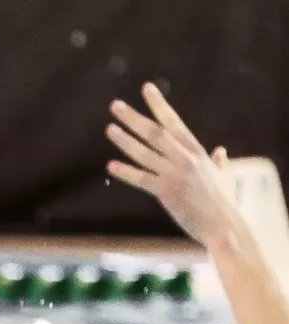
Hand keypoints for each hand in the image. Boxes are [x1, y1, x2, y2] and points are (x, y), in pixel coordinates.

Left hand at [107, 82, 236, 249]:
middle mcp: (186, 158)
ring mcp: (176, 174)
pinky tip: (110, 166)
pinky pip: (142, 179)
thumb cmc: (223, 203)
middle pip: (155, 132)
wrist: (224, 225)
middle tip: (114, 105)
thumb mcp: (224, 177)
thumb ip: (220, 162)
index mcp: (197, 151)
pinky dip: (126, 172)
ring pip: (145, 153)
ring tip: (109, 128)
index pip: (174, 122)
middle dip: (134, 118)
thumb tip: (221, 151)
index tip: (146, 88)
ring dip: (125, 140)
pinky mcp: (167, 192)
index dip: (159, 104)